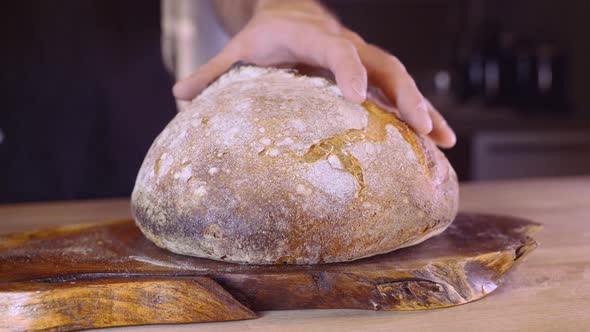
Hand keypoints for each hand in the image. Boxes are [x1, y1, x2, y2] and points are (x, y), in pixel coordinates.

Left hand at [173, 0, 455, 147]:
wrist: (291, 11)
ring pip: (401, 78)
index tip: (356, 98)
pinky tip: (437, 138)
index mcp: (313, 37)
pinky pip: (401, 90)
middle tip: (420, 126)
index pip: (336, 50)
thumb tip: (178, 98)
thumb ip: (211, 72)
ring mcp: (364, 57)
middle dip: (405, 94)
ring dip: (424, 107)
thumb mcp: (237, 49)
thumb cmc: (264, 34)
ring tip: (443, 141)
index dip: (348, 70)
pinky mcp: (372, 71)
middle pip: (383, 64)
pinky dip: (421, 111)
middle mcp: (346, 45)